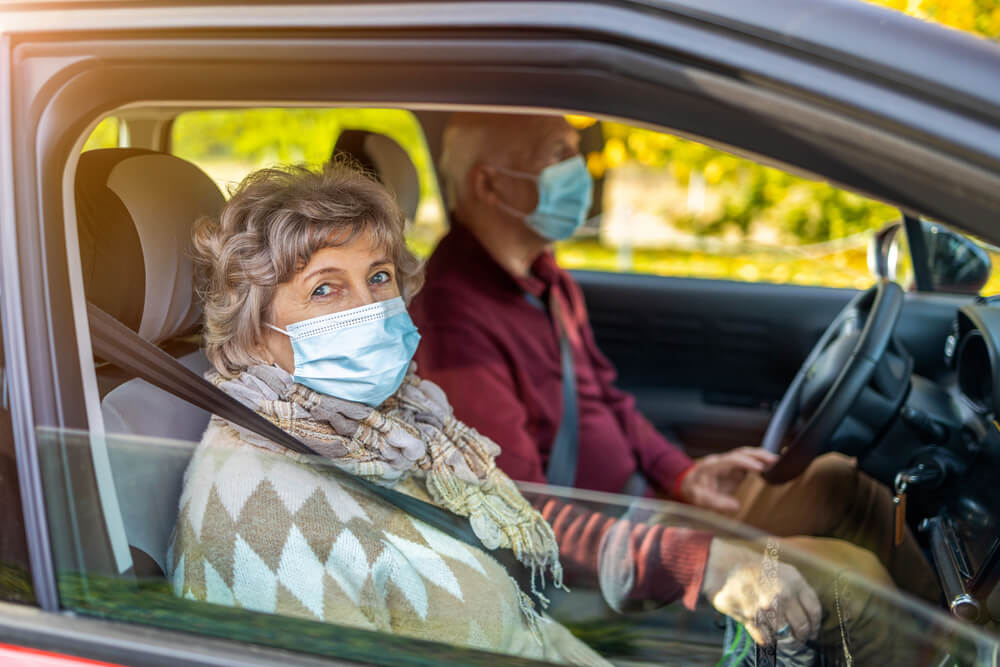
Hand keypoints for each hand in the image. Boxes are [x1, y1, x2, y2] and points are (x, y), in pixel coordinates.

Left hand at [677, 447, 776, 513]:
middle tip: (774, 460)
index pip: (732, 459)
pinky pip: (748, 463)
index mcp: (713, 466)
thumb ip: (716, 502)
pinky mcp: (734, 469)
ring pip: (746, 455)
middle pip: (741, 453)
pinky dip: (760, 462)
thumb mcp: (701, 499)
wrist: (688, 485)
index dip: (746, 462)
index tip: (760, 468)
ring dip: (761, 457)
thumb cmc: (694, 491)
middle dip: (758, 455)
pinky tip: (771, 466)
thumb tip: (735, 506)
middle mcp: (722, 462)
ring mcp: (729, 464)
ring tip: (777, 461)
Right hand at [702, 539, 821, 645]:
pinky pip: (766, 639)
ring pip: (786, 636)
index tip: (813, 631)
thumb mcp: (782, 570)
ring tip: (782, 638)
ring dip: (785, 640)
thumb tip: (809, 615)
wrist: (724, 565)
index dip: (815, 625)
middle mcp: (784, 595)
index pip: (814, 610)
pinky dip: (767, 640)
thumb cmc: (754, 567)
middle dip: (802, 637)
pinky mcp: (751, 618)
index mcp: (794, 580)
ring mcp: (767, 608)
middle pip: (802, 627)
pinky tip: (765, 634)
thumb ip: (798, 589)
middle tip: (799, 639)